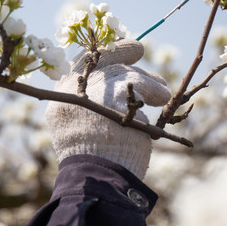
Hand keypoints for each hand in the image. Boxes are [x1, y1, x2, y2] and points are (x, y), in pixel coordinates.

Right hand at [46, 39, 171, 179]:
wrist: (97, 177)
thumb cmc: (93, 157)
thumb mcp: (81, 127)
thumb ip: (90, 103)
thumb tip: (115, 86)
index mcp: (62, 95)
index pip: (80, 62)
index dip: (101, 53)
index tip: (117, 48)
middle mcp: (74, 88)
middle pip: (104, 60)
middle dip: (123, 51)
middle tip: (139, 48)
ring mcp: (94, 89)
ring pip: (126, 72)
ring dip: (147, 79)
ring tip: (162, 90)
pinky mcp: (117, 95)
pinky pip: (142, 86)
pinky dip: (155, 91)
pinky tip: (163, 97)